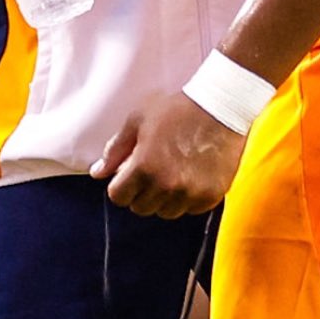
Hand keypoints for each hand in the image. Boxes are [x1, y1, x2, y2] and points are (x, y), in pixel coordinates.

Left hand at [90, 91, 244, 217]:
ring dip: (163, 198)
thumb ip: (116, 148)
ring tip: (172, 173)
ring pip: (165, 212)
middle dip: (140, 191)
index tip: (130, 173)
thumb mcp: (139, 119)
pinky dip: (187, 199)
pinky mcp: (211, 196)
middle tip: (152, 170)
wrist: (222, 106)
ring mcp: (190, 194)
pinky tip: (191, 177)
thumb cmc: (177, 108)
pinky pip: (190, 210)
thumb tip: (97, 172)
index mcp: (144, 167)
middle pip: (140, 207)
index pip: (118, 197)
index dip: (121, 184)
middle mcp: (166, 186)